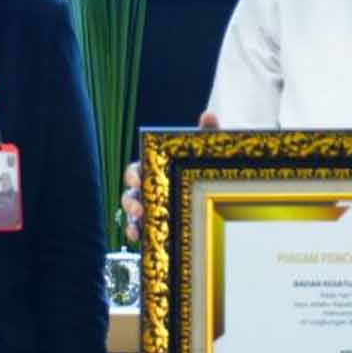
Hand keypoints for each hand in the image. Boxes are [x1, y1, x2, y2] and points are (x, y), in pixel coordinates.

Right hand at [122, 111, 218, 241]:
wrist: (221, 194)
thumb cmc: (208, 168)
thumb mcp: (208, 153)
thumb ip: (206, 135)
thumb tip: (208, 114)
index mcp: (157, 169)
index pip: (137, 169)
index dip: (133, 174)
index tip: (137, 179)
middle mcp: (150, 189)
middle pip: (131, 194)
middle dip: (130, 200)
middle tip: (139, 206)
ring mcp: (152, 210)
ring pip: (133, 215)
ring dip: (131, 219)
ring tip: (139, 224)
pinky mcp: (158, 227)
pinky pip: (141, 232)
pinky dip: (136, 234)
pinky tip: (139, 237)